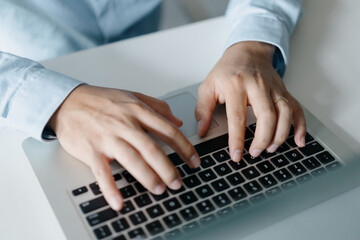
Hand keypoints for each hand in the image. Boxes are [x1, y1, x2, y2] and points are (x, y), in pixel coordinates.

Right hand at [49, 85, 199, 209]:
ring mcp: (107, 137)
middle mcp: (125, 124)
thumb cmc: (100, 100)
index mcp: (137, 111)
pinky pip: (102, 172)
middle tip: (178, 182)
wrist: (68, 102)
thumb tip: (178, 121)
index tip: (194, 161)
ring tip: (159, 189)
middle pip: (152, 149)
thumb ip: (157, 107)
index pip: (168, 130)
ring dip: (148, 177)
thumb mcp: (132, 96)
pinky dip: (111, 188)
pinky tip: (119, 201)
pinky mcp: (91, 150)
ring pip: (132, 160)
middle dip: (168, 168)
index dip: (184, 147)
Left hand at [195, 41, 305, 161]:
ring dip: (281, 134)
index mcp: (236, 85)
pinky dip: (300, 125)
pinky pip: (296, 108)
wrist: (247, 51)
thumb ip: (202, 109)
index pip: (237, 117)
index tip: (236, 155)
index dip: (237, 139)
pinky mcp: (283, 91)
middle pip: (267, 116)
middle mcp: (258, 86)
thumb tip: (202, 130)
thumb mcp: (208, 85)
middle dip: (263, 139)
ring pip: (285, 112)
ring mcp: (274, 88)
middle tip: (255, 153)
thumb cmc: (227, 70)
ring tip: (271, 149)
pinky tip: (298, 140)